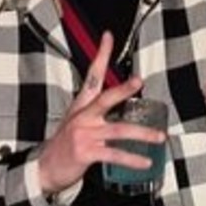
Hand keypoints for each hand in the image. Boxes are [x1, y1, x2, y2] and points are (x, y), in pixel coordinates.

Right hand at [37, 32, 163, 195]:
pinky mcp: (86, 153)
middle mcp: (83, 117)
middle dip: (122, 89)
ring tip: (160, 137)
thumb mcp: (77, 122)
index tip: (108, 37)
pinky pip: (114, 154)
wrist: (45, 168)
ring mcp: (84, 134)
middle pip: (104, 98)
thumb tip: (119, 100)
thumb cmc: (66, 144)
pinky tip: (146, 162)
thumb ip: (96, 111)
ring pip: (118, 130)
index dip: (100, 55)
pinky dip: (132, 159)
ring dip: (142, 134)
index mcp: (81, 106)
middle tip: (139, 81)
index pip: (92, 76)